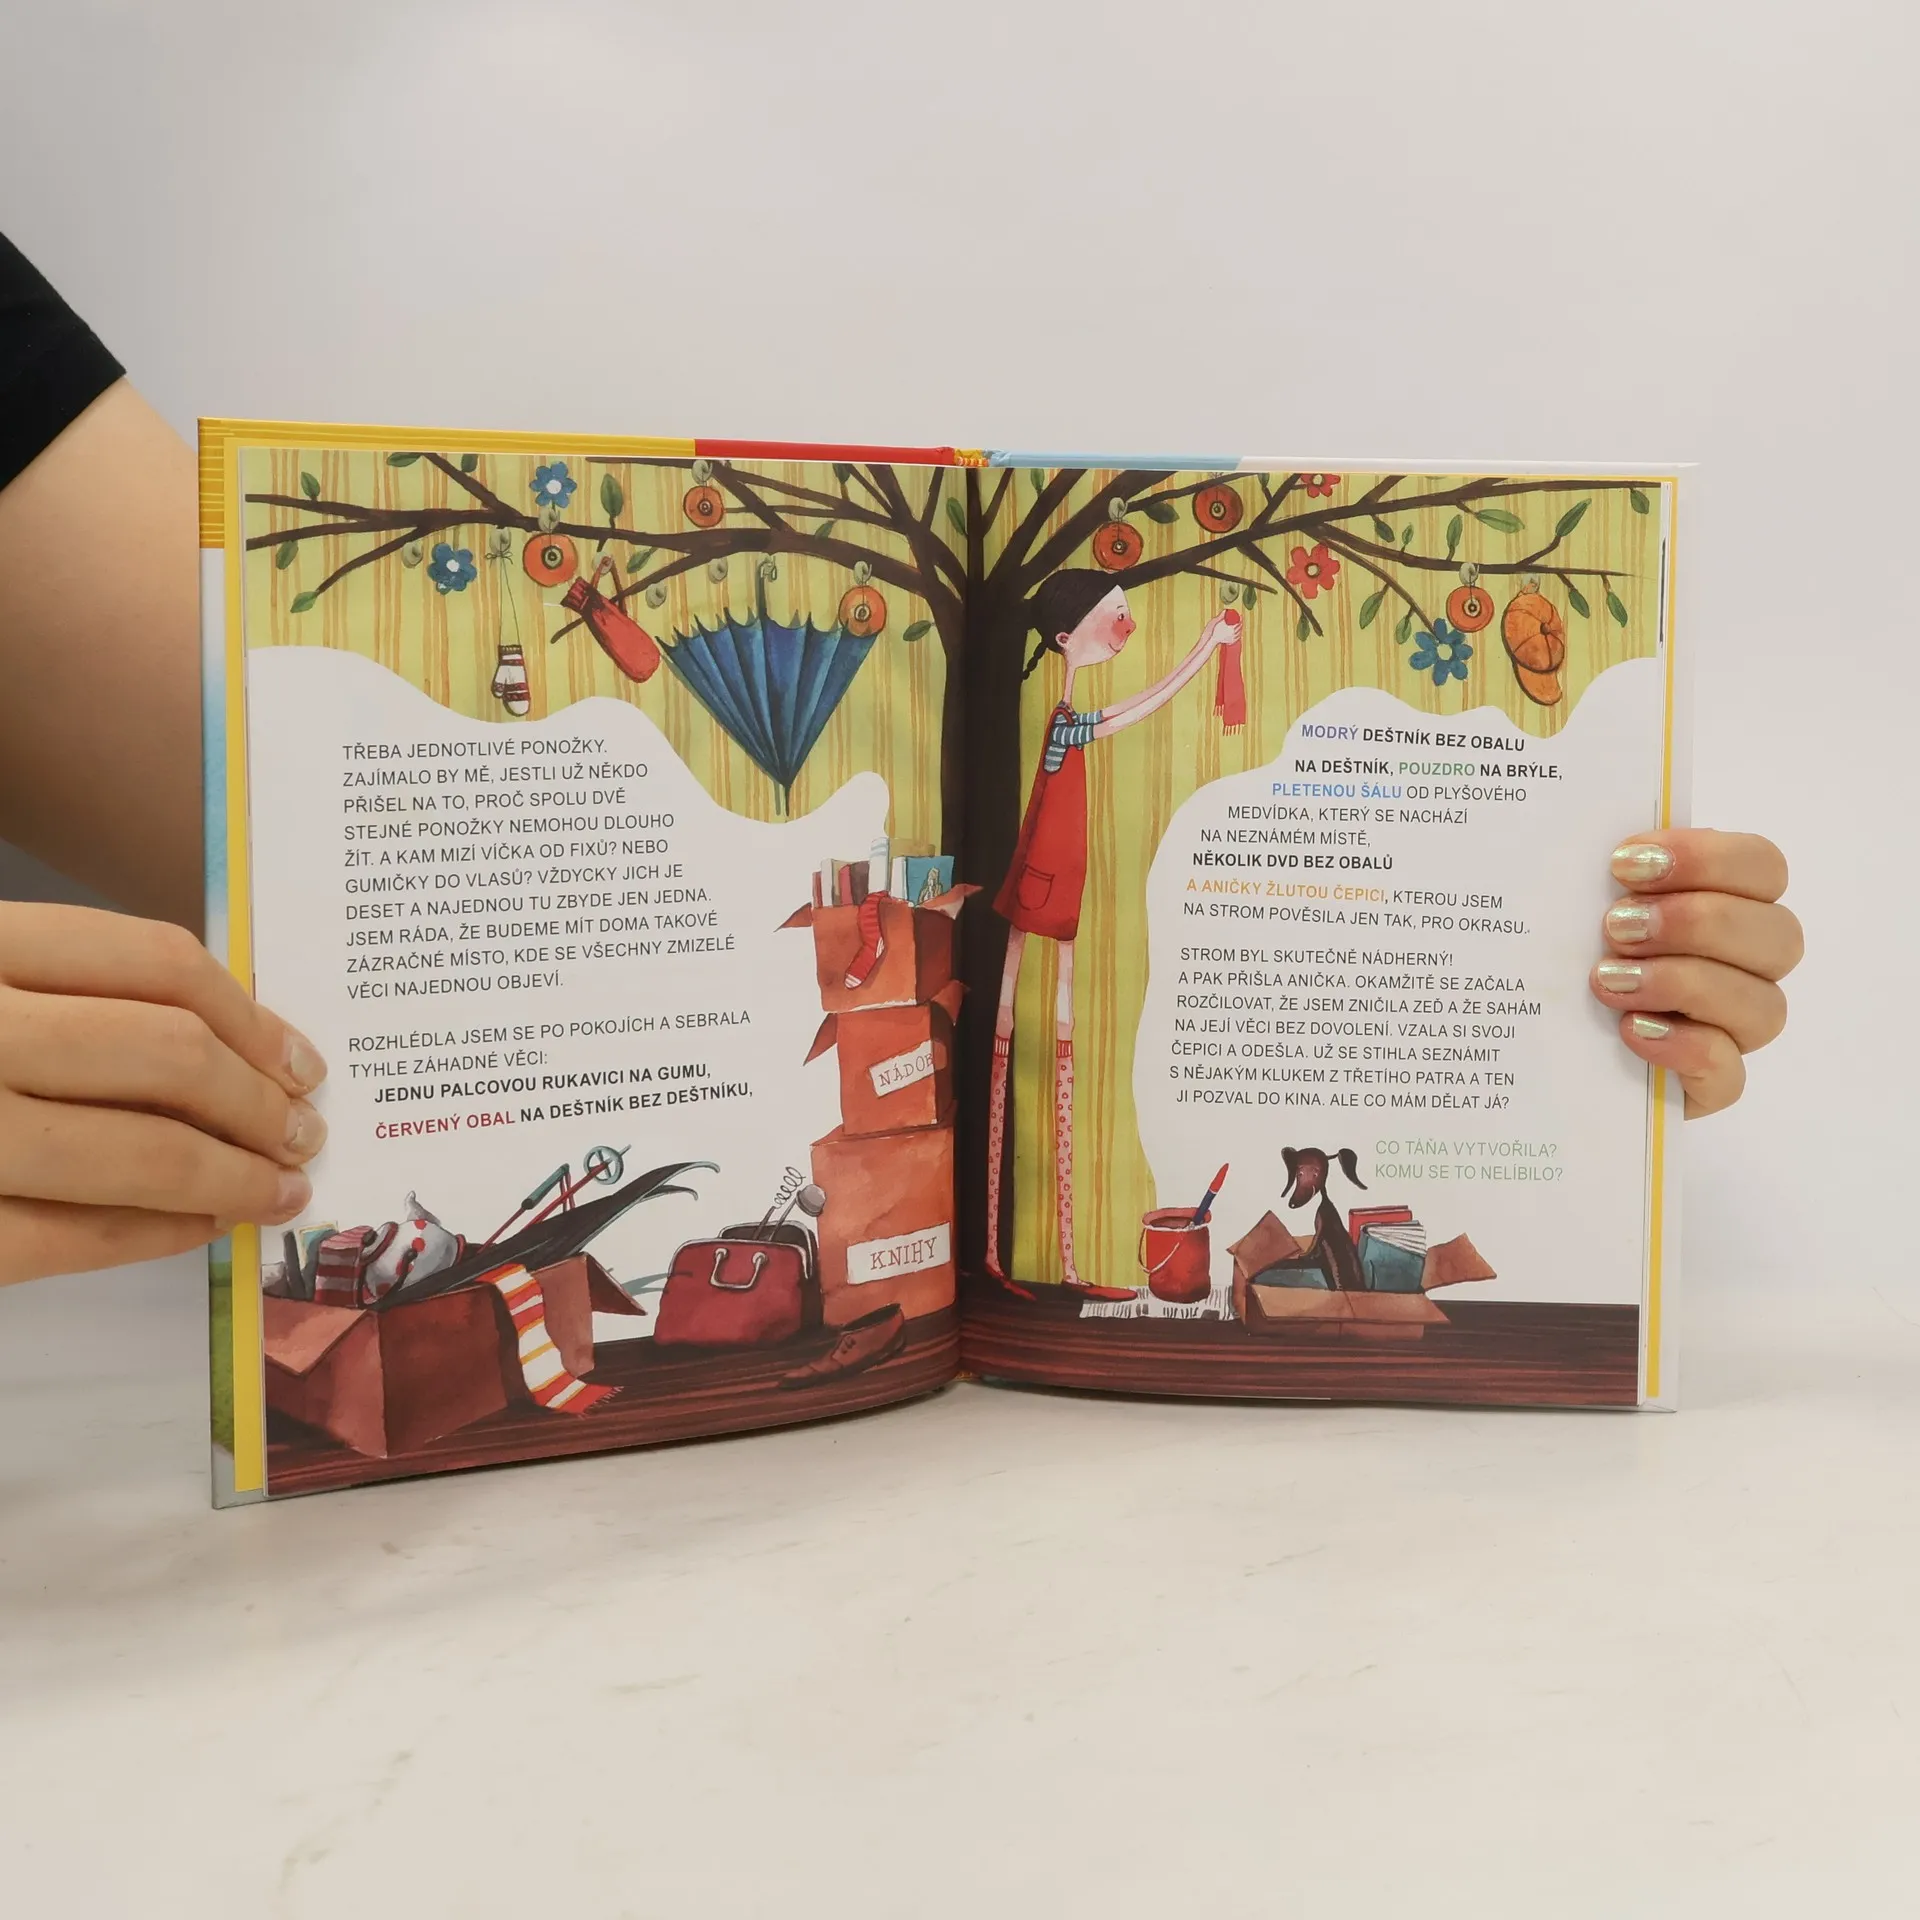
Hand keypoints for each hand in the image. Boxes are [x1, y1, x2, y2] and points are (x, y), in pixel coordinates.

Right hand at [0, 904, 325, 1284]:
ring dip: (231, 1178)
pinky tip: (198, 1228)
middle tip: (303, 1132)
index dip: (252, 1015)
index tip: (302, 1059)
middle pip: (165, 1056)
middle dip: (257, 1104)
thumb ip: (60, 990)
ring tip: (277, 1189)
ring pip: (136, 1153)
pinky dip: (155, 1235)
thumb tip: (228, 1044)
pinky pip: (70, 1237)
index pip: (152, 962)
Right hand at [1197, 609, 1238, 653]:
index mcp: (1232, 628)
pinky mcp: (1232, 641)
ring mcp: (1233, 638)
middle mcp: (1234, 633)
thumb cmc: (1215, 631)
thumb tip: (1225, 610)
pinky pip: (1238, 638)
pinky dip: (1239, 635)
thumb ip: (1222, 616)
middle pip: (1240, 627)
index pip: (1239, 622)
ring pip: (1239, 632)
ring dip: (1241, 628)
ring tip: (1240, 625)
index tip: (1241, 616)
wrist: (1213, 640)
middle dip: (1241, 623)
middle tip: (1240, 620)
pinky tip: (1239, 633)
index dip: (1241, 618)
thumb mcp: (1218, 622)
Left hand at [1588, 830, 1799, 1116]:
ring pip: (1764, 1005)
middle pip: (1778, 935)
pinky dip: (1684, 1047)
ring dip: (1683, 982)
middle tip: (1615, 926)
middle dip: (1697, 922)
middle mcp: (1747, 966)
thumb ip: (1595, 873)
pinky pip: (1730, 1073)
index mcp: (1727, 903)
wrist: (1539, 1049)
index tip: (1623, 864)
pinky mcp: (1710, 1086)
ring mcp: (1735, 1030)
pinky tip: (1630, 1030)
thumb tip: (1588, 841)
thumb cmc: (1564, 957)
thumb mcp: (1572, 907)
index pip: (1763, 867)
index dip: (1707, 858)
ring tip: (1607, 980)